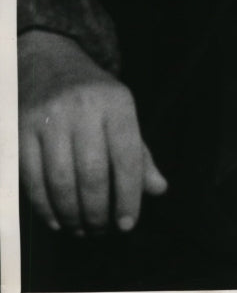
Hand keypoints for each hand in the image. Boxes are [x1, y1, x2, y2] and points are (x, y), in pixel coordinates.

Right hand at [18, 30, 166, 234]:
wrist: (49, 62)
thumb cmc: (93, 95)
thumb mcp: (122, 112)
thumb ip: (139, 153)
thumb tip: (158, 189)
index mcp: (116, 103)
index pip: (128, 157)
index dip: (129, 195)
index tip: (128, 223)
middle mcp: (83, 108)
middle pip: (92, 174)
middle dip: (98, 212)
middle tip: (101, 230)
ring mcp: (49, 119)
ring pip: (61, 181)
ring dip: (72, 215)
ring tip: (81, 229)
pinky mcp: (21, 131)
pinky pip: (32, 180)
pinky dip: (45, 208)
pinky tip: (57, 220)